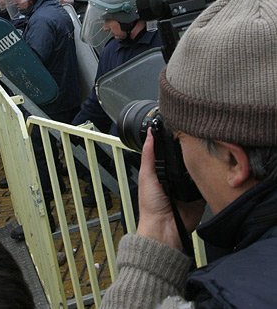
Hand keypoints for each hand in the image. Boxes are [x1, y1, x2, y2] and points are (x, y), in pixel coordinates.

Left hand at [136, 128, 205, 249]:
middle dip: (191, 152)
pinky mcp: (200, 195)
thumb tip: (149, 135)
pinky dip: (210, 178)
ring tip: (206, 153)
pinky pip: (207, 183)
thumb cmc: (151, 206)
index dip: (174, 142)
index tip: (182, 128)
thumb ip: (148, 156)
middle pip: (186, 159)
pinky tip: (212, 169)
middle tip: (198, 140)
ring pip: (198, 169)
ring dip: (202, 164)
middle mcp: (175, 177)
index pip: (169, 152)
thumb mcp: (146, 176)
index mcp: (161, 172)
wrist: (165, 229)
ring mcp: (188, 186)